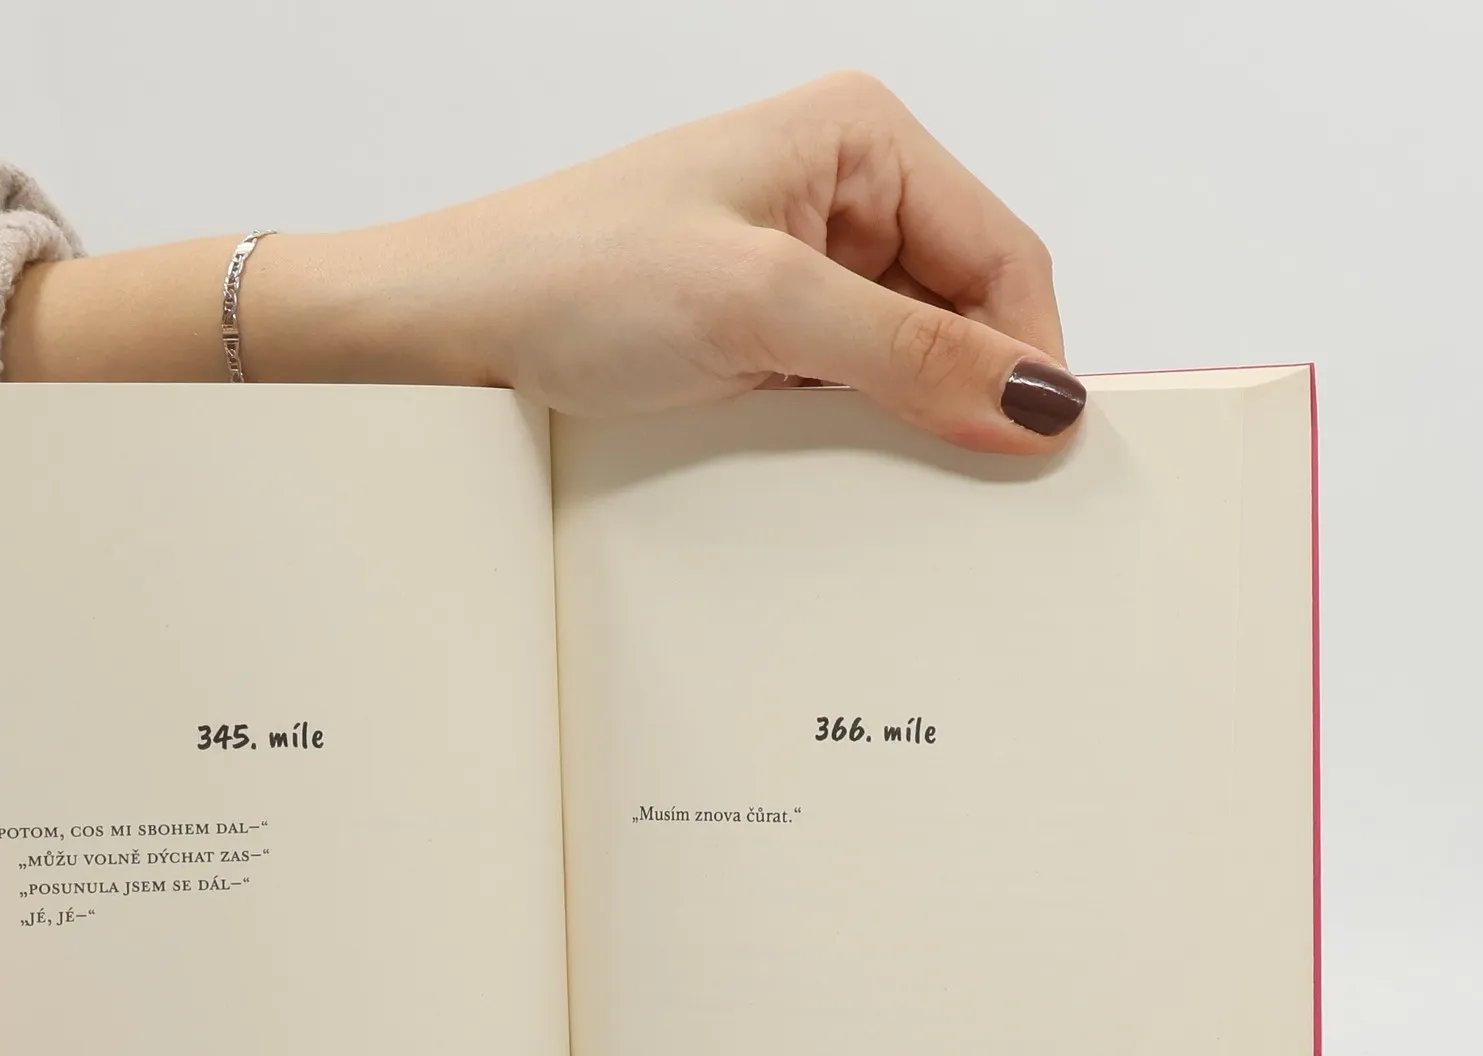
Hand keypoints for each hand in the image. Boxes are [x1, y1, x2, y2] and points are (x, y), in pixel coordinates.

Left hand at [4, 72, 1079, 452]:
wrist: (442, 331)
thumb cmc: (568, 276)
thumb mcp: (762, 310)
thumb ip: (910, 355)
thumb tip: (1040, 401)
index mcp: (858, 140)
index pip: (1004, 256)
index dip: (1029, 357)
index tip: (1038, 455)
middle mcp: (837, 195)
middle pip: (963, 311)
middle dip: (962, 396)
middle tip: (961, 489)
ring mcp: (793, 269)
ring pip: (903, 362)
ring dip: (896, 424)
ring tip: (864, 472)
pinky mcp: (752, 334)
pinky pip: (839, 391)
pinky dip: (841, 435)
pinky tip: (814, 467)